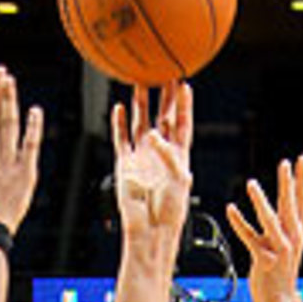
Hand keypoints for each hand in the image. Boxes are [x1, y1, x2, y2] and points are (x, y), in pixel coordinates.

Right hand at [111, 83, 192, 242]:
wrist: (150, 230)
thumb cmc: (170, 210)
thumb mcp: (179, 178)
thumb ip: (168, 154)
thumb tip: (153, 135)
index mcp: (178, 156)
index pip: (182, 123)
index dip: (183, 104)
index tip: (184, 82)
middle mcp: (160, 153)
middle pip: (162, 117)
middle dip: (163, 96)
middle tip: (163, 71)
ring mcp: (142, 157)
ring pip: (141, 123)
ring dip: (141, 104)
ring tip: (140, 81)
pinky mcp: (125, 164)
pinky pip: (121, 139)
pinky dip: (119, 124)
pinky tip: (118, 108)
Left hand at [226, 156, 302, 301]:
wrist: (279, 301)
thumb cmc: (279, 272)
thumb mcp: (286, 245)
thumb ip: (283, 225)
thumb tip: (281, 208)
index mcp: (299, 232)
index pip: (302, 201)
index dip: (302, 179)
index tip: (301, 159)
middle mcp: (292, 238)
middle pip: (291, 205)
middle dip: (289, 183)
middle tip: (286, 162)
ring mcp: (279, 249)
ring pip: (270, 220)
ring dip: (260, 201)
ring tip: (251, 184)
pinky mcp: (264, 260)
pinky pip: (249, 237)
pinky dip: (239, 223)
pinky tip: (230, 208)